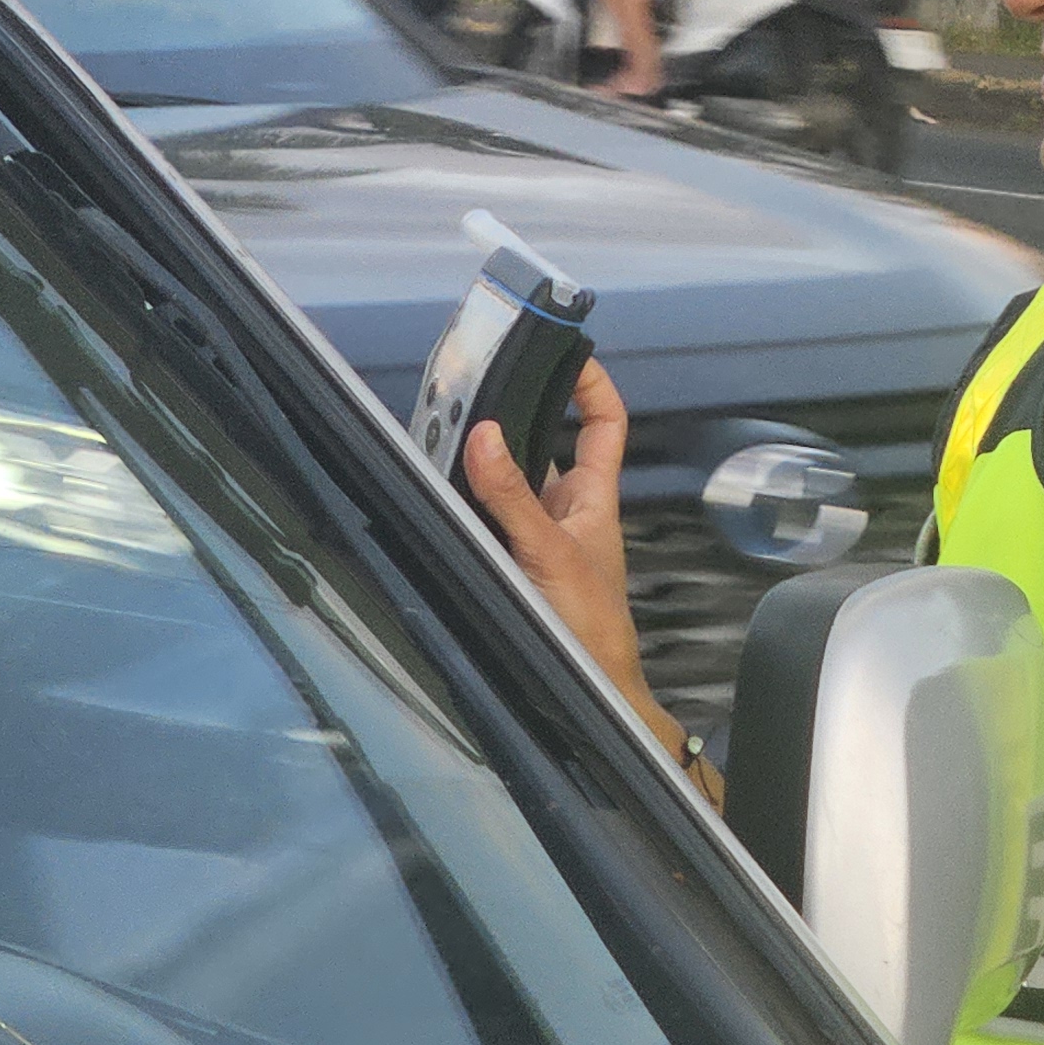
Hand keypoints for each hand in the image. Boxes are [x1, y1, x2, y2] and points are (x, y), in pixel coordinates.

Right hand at [462, 361, 692, 770]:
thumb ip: (513, 497)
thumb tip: (483, 436)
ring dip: (479, 460)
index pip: (604, 424)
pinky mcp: (512, 562)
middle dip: (511, 415)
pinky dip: (464, 499)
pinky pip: (485, 517)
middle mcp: (567, 512)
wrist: (589, 691)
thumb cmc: (591, 632)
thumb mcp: (550, 553)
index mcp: (593, 499)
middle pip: (541, 445)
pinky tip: (439, 490)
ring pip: (507, 482)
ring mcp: (538, 537)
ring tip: (444, 432)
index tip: (570, 353)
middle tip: (475, 388)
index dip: (592, 385)